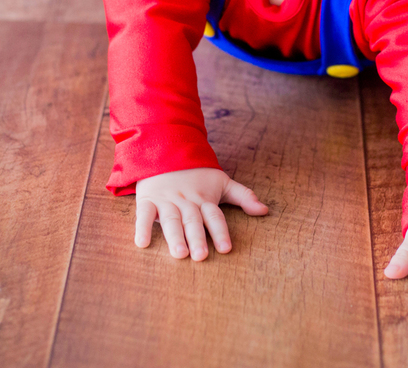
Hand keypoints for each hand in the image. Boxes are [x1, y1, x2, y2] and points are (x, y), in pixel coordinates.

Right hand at [134, 167, 268, 260]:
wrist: (166, 151)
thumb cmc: (197, 174)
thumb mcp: (222, 182)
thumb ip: (243, 196)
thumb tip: (265, 210)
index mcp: (204, 198)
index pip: (214, 216)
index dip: (221, 232)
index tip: (226, 249)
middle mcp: (186, 201)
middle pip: (193, 220)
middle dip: (197, 237)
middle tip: (201, 256)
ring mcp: (166, 200)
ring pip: (171, 219)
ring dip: (175, 236)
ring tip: (179, 253)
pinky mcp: (148, 200)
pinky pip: (143, 214)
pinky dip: (142, 227)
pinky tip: (142, 243)